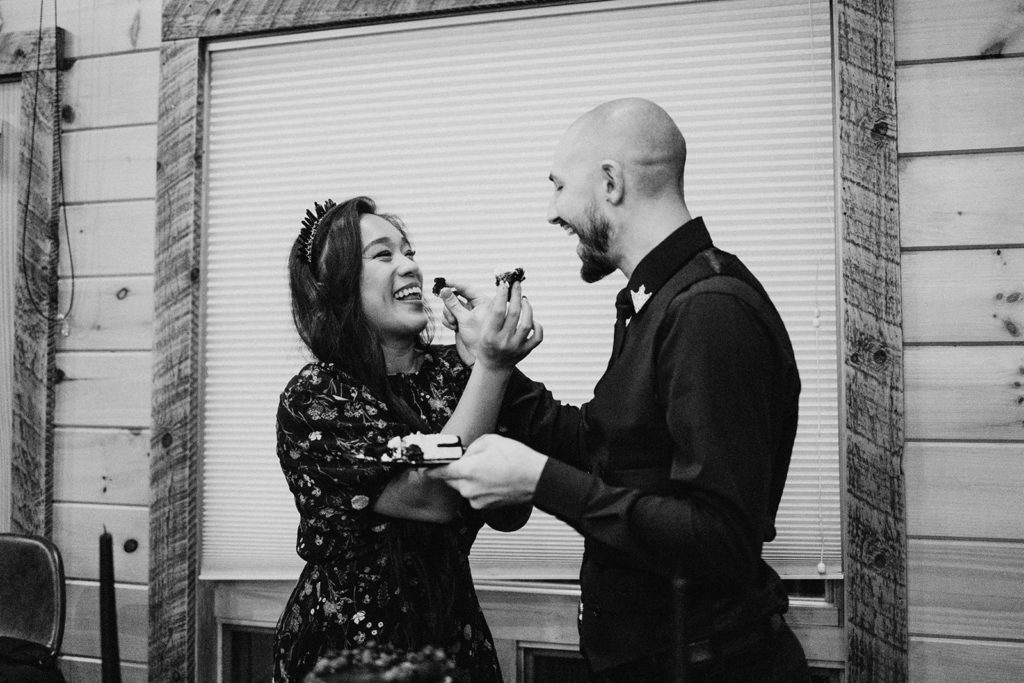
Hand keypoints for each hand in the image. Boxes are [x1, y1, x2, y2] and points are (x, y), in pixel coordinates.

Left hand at [426, 434, 546, 508]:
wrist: (536, 479)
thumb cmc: (517, 460)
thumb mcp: (490, 441)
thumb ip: (471, 448)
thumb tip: (464, 454)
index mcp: (466, 471)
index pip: (439, 472)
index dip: (430, 469)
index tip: (425, 468)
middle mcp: (468, 489)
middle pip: (450, 480)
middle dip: (456, 471)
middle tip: (471, 462)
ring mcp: (476, 500)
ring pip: (463, 488)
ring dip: (469, 479)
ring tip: (488, 470)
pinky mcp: (484, 507)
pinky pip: (474, 495)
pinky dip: (479, 488)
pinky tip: (493, 479)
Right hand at [438, 281, 488, 364]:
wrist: (477, 357)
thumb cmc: (478, 338)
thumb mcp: (465, 319)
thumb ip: (453, 304)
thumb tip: (444, 289)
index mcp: (482, 302)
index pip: (466, 288)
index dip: (454, 284)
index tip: (443, 282)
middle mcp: (475, 306)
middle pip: (455, 296)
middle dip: (450, 305)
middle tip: (450, 313)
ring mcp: (467, 314)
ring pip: (450, 306)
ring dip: (449, 314)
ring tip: (454, 324)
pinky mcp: (460, 321)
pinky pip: (448, 315)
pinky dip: (448, 320)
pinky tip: (453, 328)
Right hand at [442, 280, 542, 369]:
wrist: (492, 369)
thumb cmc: (478, 345)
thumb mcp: (466, 328)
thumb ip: (457, 307)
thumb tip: (445, 290)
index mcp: (490, 334)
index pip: (497, 309)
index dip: (501, 294)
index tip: (503, 283)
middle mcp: (503, 340)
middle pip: (513, 312)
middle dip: (516, 295)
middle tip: (515, 283)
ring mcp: (516, 346)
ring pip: (527, 323)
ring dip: (528, 309)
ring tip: (524, 299)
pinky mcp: (525, 351)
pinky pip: (537, 337)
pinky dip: (537, 327)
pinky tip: (532, 319)